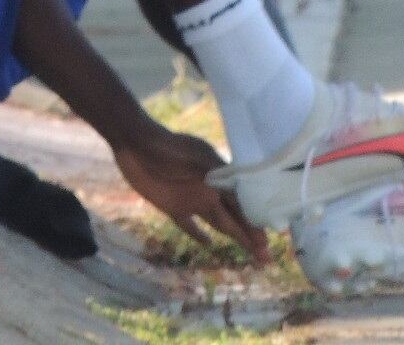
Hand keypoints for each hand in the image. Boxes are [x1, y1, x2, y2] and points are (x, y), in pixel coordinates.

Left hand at [114, 121, 270, 262]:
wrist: (137, 145)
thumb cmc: (170, 148)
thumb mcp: (199, 158)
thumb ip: (219, 176)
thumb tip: (244, 190)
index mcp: (220, 178)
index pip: (243, 205)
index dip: (254, 224)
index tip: (267, 242)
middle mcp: (210, 192)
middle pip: (235, 219)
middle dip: (250, 237)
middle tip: (266, 258)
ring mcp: (193, 201)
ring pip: (219, 224)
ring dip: (234, 238)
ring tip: (251, 254)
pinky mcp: (173, 208)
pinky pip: (189, 226)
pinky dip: (198, 235)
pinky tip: (209, 244)